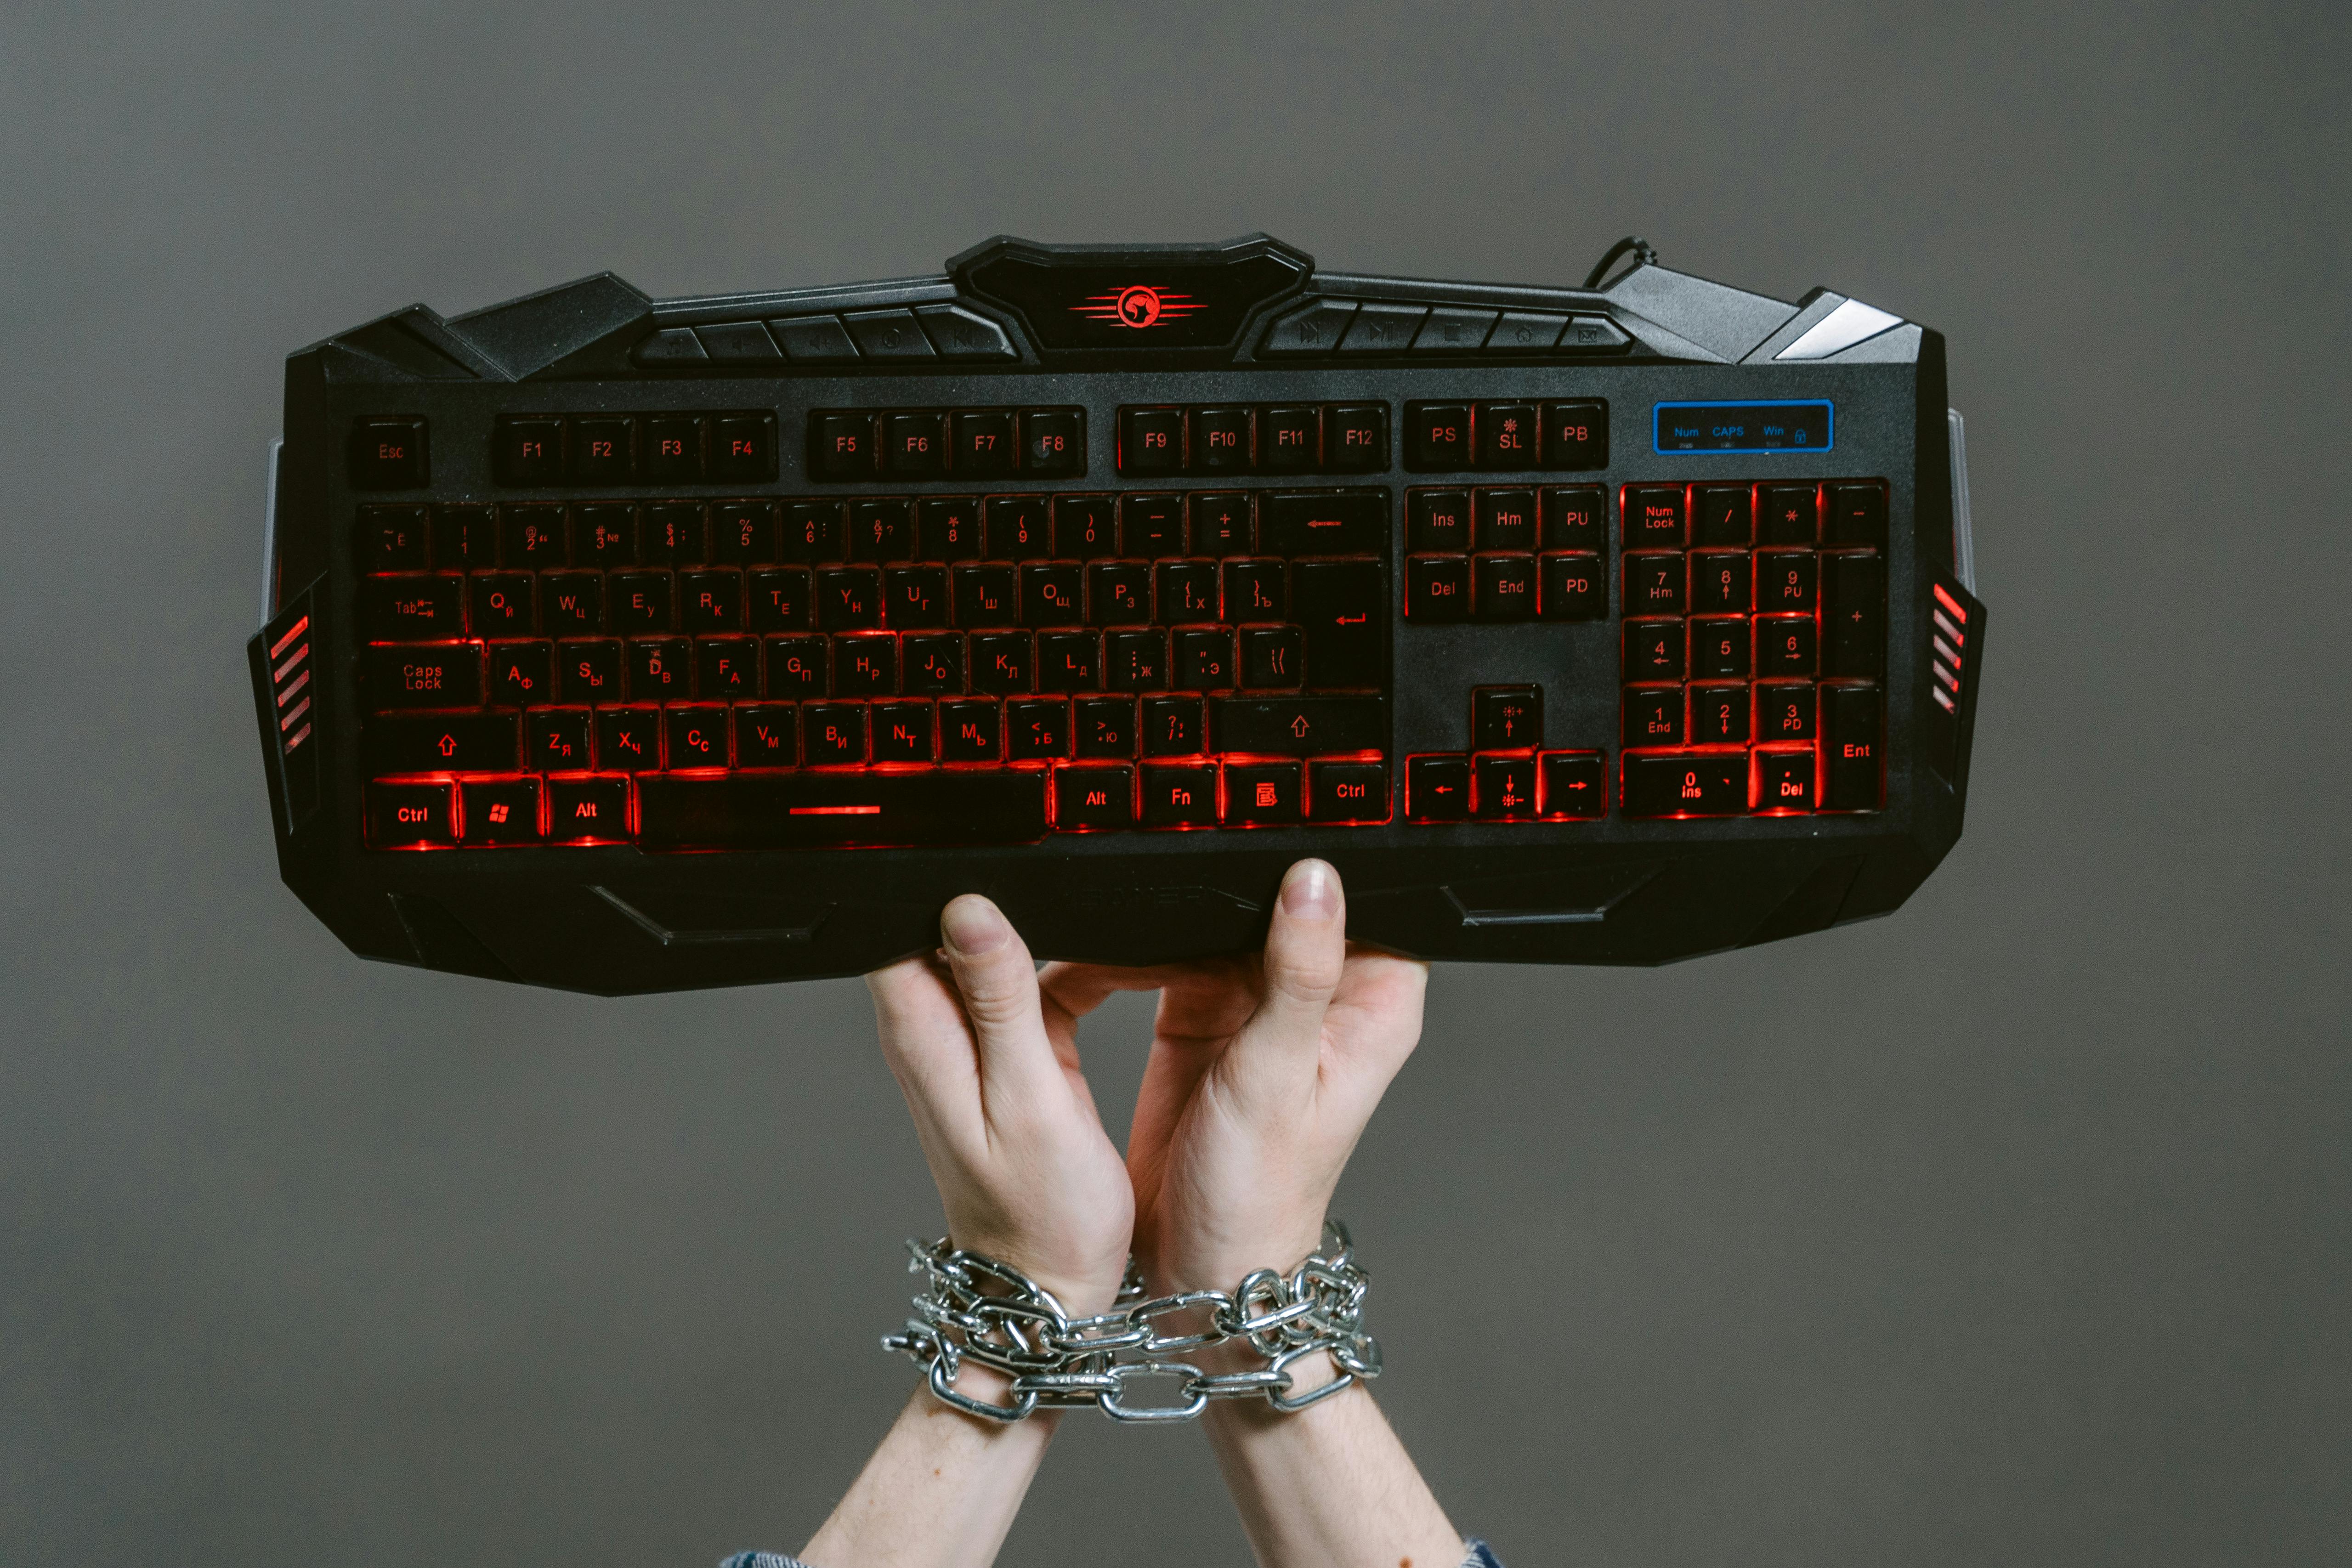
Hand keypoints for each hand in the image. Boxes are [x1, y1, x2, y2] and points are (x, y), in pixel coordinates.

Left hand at [866, 894, 1134, 1317]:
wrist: (1050, 1290)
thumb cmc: (1043, 1218)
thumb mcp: (1031, 1102)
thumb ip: (1001, 1002)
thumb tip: (967, 912)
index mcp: (924, 1033)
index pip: (894, 921)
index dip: (931, 875)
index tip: (987, 845)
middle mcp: (933, 1029)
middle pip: (940, 923)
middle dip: (994, 888)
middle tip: (1061, 868)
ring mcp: (968, 1039)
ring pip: (989, 944)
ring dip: (1037, 922)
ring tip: (1097, 908)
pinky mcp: (1007, 1050)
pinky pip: (1028, 979)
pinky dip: (1066, 961)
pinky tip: (1111, 955)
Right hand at [1043, 859, 1428, 1297]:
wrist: (1202, 1265)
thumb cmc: (1262, 1196)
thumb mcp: (1278, 1076)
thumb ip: (1298, 975)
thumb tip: (1315, 881)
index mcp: (1370, 1004)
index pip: (1369, 901)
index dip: (1329, 865)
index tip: (1272, 832)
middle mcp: (1322, 995)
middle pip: (1285, 899)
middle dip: (1236, 877)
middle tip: (1184, 856)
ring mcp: (1259, 1002)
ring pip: (1223, 918)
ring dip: (1182, 908)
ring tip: (1143, 895)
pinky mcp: (1203, 1012)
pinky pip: (1173, 951)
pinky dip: (1142, 943)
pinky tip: (1116, 934)